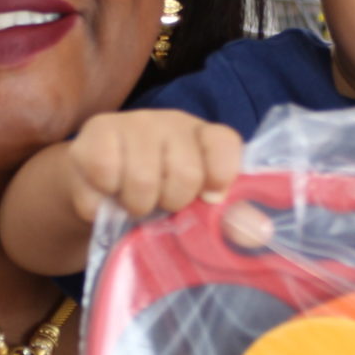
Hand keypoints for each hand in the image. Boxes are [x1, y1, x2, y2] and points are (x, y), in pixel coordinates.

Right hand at [63, 110, 243, 229]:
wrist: (94, 188)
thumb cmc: (154, 197)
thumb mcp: (193, 208)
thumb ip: (229, 219)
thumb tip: (260, 233)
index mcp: (202, 136)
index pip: (225, 142)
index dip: (221, 175)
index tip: (209, 199)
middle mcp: (169, 121)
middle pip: (185, 173)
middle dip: (171, 203)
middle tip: (159, 204)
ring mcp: (131, 123)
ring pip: (142, 180)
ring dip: (135, 207)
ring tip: (131, 202)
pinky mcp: (95, 132)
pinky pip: (105, 175)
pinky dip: (103, 200)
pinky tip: (105, 194)